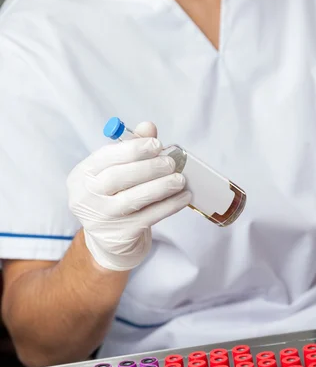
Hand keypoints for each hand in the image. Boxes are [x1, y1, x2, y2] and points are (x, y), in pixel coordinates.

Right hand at [67, 122, 190, 270]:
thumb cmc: (114, 197)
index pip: (105, 157)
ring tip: (180, 179)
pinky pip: (149, 217)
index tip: (157, 144)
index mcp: (81, 175)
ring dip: (162, 186)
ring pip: (134, 199)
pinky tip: (183, 197)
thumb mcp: (116, 171)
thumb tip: (148, 126)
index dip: (133, 149)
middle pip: (117, 178)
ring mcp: (101, 219)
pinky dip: (169, 205)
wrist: (110, 239)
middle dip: (149, 167)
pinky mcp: (120, 235)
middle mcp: (85, 197)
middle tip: (171, 162)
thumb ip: (131, 148)